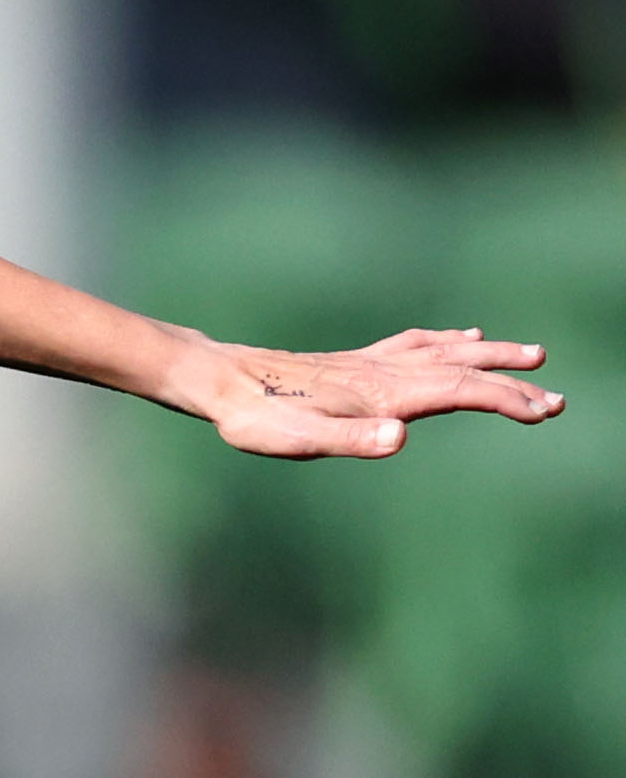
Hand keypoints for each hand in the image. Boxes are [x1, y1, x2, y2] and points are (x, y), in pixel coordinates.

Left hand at [186, 325, 561, 457]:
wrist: (219, 382)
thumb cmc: (258, 419)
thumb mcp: (301, 441)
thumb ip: (353, 439)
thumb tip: (399, 437)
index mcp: (383, 392)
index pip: (462, 390)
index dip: (507, 400)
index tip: (547, 410)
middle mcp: (384, 371)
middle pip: (464, 370)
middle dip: (513, 382)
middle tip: (558, 397)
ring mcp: (369, 363)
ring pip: (444, 352)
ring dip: (489, 353)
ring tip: (529, 353)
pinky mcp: (353, 361)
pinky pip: (413, 345)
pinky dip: (446, 340)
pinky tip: (458, 336)